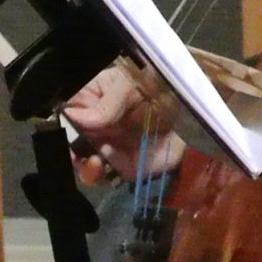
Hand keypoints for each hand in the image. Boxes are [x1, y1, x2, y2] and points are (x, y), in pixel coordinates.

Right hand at [63, 61, 183, 183]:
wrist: (199, 117)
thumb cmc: (166, 89)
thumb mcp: (136, 85)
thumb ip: (108, 103)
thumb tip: (75, 117)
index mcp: (96, 94)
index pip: (68, 106)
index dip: (61, 118)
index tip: (62, 125)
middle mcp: (97, 121)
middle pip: (69, 137)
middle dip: (66, 146)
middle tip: (72, 153)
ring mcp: (108, 144)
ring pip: (80, 158)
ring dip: (79, 163)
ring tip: (91, 163)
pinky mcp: (121, 165)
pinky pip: (100, 175)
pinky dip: (95, 175)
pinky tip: (99, 169)